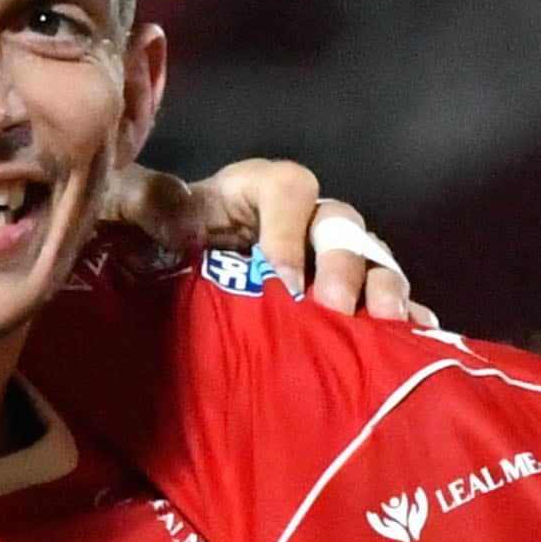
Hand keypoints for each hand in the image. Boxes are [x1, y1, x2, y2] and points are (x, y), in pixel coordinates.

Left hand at [96, 157, 432, 325]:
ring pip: (373, 264)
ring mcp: (329, 263)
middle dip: (344, 266)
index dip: (289, 232)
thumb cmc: (148, 243)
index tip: (280, 284)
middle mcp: (304, 221)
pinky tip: (407, 352)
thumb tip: (182, 218)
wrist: (156, 288)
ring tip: (382, 328)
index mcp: (257, 192)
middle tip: (332, 310)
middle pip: (342, 227)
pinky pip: (386, 308)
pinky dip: (403, 326)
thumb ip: (147, 202)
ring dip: (384, 292)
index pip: (290, 189)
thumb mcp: (133, 212)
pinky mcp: (345, 304)